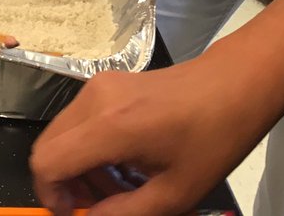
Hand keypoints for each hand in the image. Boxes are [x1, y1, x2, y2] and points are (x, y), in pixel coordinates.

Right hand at [31, 54, 267, 215]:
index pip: (48, 162)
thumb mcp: (174, 193)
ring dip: (78, 166)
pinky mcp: (106, 81)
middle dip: (64, 183)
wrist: (234, 83)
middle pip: (48, 146)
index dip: (50, 195)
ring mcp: (98, 85)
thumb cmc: (212, 138)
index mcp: (110, 127)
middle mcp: (95, 99)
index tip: (75, 213)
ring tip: (118, 186)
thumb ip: (124, 213)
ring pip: (62, 134)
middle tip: (99, 203)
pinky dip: (88, 146)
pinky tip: (123, 161)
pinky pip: (79, 120)